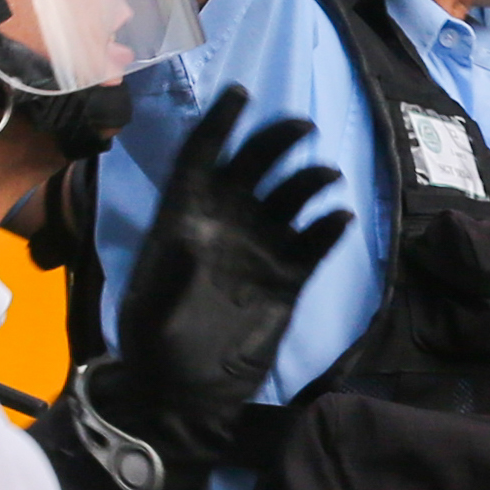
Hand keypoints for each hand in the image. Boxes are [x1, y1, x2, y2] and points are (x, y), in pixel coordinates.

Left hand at [108, 85, 345, 440]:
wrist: (185, 395)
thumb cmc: (153, 346)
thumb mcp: (150, 307)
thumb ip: (169, 269)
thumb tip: (191, 234)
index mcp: (184, 219)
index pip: (201, 158)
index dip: (219, 125)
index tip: (242, 94)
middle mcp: (225, 224)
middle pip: (253, 168)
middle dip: (276, 142)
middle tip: (303, 127)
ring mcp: (258, 250)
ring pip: (290, 199)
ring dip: (309, 181)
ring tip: (328, 178)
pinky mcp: (287, 279)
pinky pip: (313, 243)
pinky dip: (328, 228)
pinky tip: (339, 220)